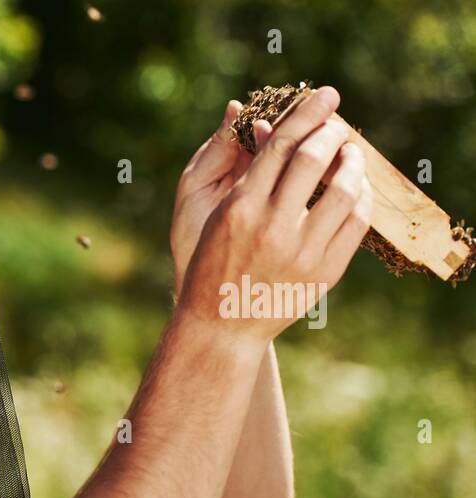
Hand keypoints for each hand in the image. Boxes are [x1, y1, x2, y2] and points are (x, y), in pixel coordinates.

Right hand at [175, 86, 372, 342]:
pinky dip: (360, 199)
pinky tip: (355, 190)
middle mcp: (272, 227)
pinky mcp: (323, 272)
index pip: (281, 146)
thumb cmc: (213, 265)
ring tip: (351, 155)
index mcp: (240, 209)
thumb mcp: (218, 217)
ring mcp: (301, 252)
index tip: (327, 95)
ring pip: (344, 190)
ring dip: (352, 164)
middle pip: (314, 160)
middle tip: (337, 126)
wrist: (220, 326)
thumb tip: (272, 125)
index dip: (307, 115)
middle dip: (332, 134)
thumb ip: (249, 174)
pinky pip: (356, 224)